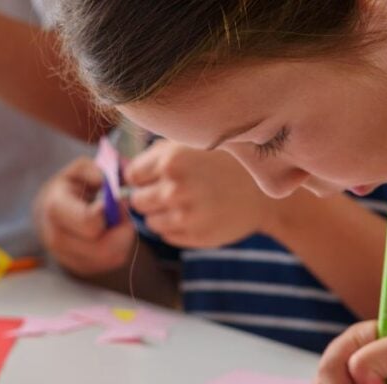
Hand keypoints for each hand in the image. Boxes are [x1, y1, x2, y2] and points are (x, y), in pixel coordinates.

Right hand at [35, 156, 134, 276]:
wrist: (48, 215)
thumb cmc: (69, 189)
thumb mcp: (78, 170)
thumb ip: (95, 170)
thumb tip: (107, 181)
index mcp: (55, 209)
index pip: (89, 221)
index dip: (109, 211)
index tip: (111, 201)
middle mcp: (57, 239)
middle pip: (104, 247)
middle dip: (122, 228)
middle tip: (121, 213)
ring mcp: (67, 258)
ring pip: (113, 257)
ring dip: (124, 239)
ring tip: (117, 222)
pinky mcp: (80, 269)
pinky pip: (112, 263)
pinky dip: (120, 248)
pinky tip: (112, 234)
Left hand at [123, 140, 281, 248]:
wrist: (264, 193)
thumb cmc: (226, 164)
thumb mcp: (194, 144)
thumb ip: (157, 155)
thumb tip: (122, 171)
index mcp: (171, 160)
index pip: (132, 175)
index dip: (144, 176)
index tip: (159, 176)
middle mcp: (175, 188)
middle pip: (138, 201)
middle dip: (151, 196)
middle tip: (175, 192)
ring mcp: (185, 215)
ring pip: (151, 221)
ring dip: (163, 214)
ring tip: (188, 204)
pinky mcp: (195, 236)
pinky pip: (168, 235)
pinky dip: (177, 228)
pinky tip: (198, 216)